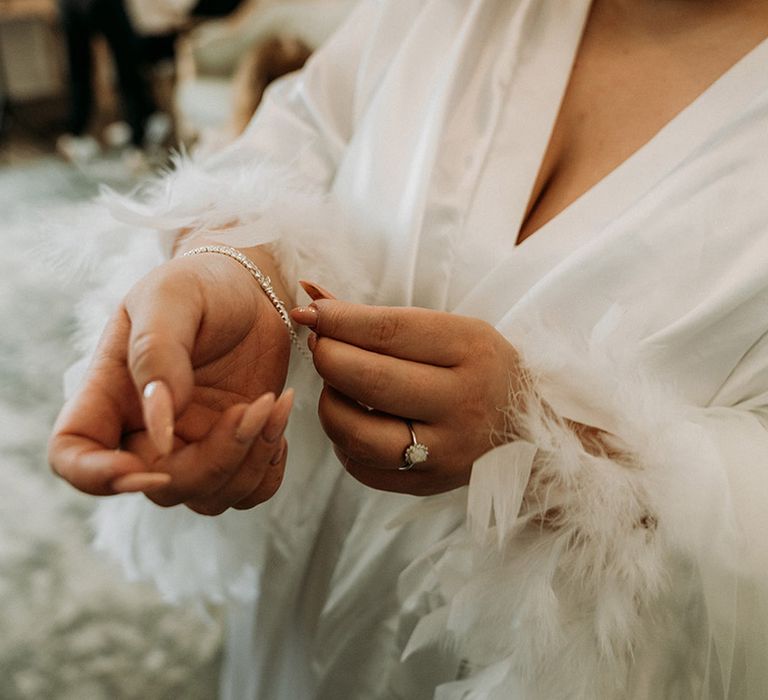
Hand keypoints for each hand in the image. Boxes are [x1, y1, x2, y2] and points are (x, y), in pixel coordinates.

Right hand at [49, 252, 292, 514]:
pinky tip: (277, 420)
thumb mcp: (171, 299)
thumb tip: (160, 428)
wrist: (250, 288)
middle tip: (253, 407)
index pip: (72, 454)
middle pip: (161, 486)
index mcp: (111, 393)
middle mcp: (146, 430)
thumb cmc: (199, 286)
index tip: (151, 465)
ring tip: (274, 402)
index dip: (97, 477)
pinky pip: (249, 491)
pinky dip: (269, 468)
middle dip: (214, 460)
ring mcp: (193, 443)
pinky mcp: (234, 446)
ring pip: (209, 496)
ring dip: (250, 461)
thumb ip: (156, 354)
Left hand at [291, 294, 520, 495]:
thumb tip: (310, 293)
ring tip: (338, 384)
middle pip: (370, 380)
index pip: (389, 332)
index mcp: (472, 351)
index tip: (310, 312)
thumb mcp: (448, 330)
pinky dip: (343, 439)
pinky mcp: (427, 483)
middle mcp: (463, 404)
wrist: (525, 427)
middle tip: (320, 344)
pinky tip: (353, 418)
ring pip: (357, 432)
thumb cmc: (475, 368)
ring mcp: (446, 451)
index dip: (338, 320)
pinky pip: (361, 466)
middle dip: (328, 356)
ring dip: (330, 402)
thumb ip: (377, 317)